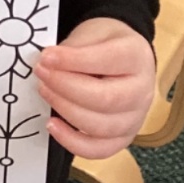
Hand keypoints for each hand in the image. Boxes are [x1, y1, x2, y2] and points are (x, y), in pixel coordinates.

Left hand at [33, 16, 155, 159]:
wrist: (124, 58)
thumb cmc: (106, 44)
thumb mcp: (93, 32)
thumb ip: (74, 48)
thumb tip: (48, 64)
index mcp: (137, 57)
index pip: (108, 61)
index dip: (74, 61)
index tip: (46, 57)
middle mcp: (142, 91)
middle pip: (105, 99)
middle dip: (65, 87)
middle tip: (41, 73)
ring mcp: (135, 118)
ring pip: (99, 127)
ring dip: (65, 110)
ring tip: (44, 90)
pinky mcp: (122, 138)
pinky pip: (98, 150)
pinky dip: (71, 142)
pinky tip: (52, 123)